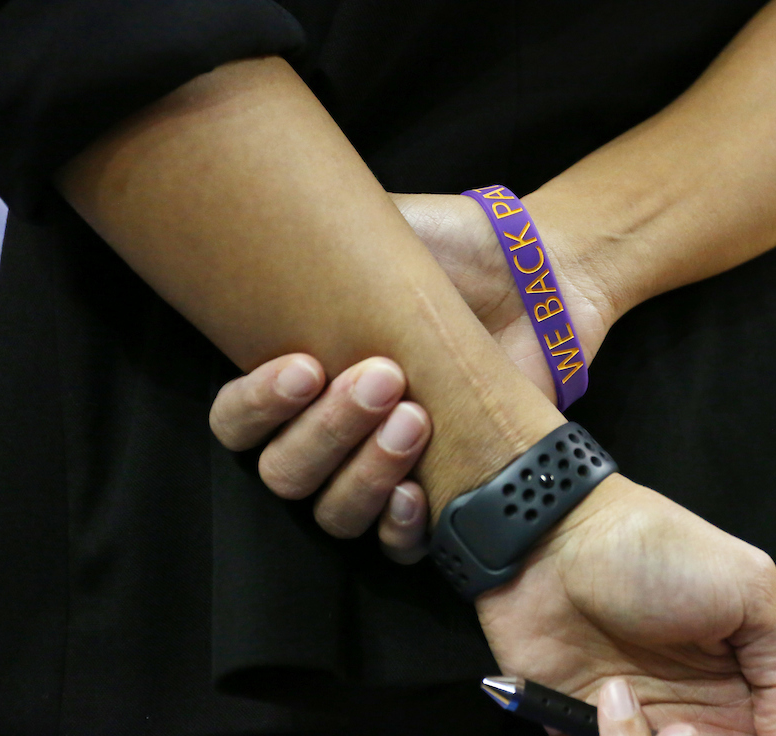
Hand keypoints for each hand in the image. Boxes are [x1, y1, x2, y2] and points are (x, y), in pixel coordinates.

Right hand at [210, 192, 611, 559]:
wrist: (537, 275)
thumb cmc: (453, 253)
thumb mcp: (379, 231)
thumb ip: (318, 238)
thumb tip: (268, 229)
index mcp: (302, 378)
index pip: (238, 421)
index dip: (257, 405)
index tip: (305, 366)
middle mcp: (332, 433)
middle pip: (285, 473)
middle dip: (327, 431)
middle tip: (384, 378)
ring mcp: (383, 469)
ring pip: (335, 511)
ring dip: (366, 473)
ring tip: (416, 418)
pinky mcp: (440, 496)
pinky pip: (398, 545)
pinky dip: (399, 527)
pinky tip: (416, 493)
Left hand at [478, 475, 775, 735]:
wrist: (558, 536)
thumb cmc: (656, 550)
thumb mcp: (749, 587)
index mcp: (741, 680)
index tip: (755, 732)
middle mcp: (694, 708)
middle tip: (691, 726)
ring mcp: (638, 717)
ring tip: (649, 713)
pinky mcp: (581, 724)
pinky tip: (608, 698)